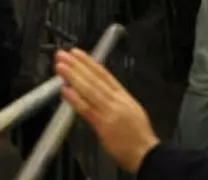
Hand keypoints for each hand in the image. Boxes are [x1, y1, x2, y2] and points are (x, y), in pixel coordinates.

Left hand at [55, 48, 159, 173]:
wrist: (147, 153)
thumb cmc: (139, 136)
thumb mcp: (131, 110)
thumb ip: (114, 99)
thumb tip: (99, 90)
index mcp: (123, 96)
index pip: (104, 74)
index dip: (89, 62)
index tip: (77, 53)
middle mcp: (116, 101)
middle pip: (94, 79)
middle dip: (77, 65)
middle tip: (63, 55)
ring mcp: (110, 112)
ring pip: (89, 90)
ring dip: (73, 77)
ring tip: (60, 68)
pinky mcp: (103, 126)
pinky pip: (87, 110)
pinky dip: (75, 99)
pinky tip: (64, 91)